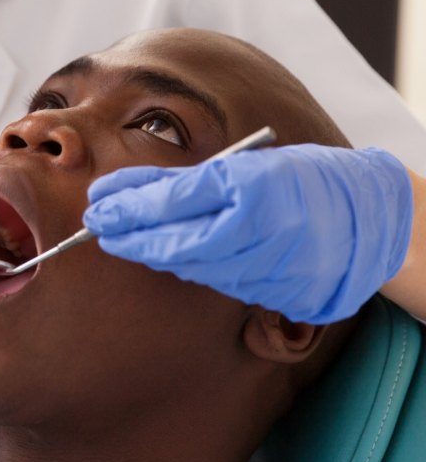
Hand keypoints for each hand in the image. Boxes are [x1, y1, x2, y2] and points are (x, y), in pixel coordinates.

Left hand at [83, 146, 413, 323]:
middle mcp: (259, 239)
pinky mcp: (273, 295)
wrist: (366, 220)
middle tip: (95, 227)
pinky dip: (185, 267)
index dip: (129, 207)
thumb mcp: (243, 166)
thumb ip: (184, 182)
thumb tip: (124, 190)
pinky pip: (214, 280)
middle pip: (175, 242)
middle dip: (128, 236)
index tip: (96, 205)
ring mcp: (267, 272)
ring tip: (120, 238)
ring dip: (151, 253)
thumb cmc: (300, 180)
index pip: (174, 203)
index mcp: (253, 196)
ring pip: (190, 266)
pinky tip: (165, 255)